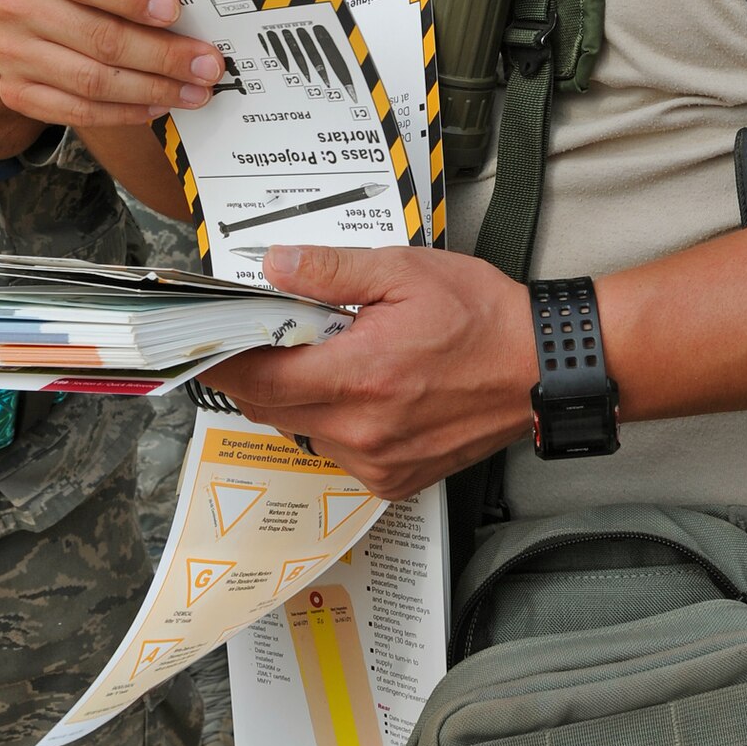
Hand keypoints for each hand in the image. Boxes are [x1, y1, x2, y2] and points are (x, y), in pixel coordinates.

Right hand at [0, 0, 223, 126]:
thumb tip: (170, 14)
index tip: (174, 12)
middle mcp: (17, 4)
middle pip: (97, 38)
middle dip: (163, 56)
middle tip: (207, 66)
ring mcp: (12, 52)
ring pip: (91, 82)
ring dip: (152, 91)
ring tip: (194, 92)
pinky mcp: (17, 91)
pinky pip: (77, 112)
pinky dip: (124, 113)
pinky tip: (158, 105)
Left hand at [204, 245, 538, 499]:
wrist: (543, 369)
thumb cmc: (481, 316)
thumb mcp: (403, 272)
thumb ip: (330, 271)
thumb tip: (272, 265)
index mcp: (360, 377)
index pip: (257, 380)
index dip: (221, 359)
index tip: (203, 338)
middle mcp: (363, 431)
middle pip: (269, 408)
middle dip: (253, 371)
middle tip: (258, 333)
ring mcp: (379, 462)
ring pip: (300, 430)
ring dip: (294, 395)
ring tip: (321, 353)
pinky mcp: (396, 480)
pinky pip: (336, 450)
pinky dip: (330, 419)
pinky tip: (358, 387)